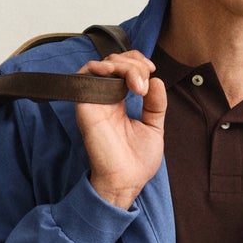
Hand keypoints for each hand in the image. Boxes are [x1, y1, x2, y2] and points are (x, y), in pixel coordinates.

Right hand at [73, 49, 166, 210]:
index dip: (137, 62)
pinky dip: (102, 67)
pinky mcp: (85, 105)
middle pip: (115, 62)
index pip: (124, 68)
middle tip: (145, 82)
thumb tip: (157, 80)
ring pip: (103, 64)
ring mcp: (95, 100)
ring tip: (138, 84)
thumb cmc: (136, 162)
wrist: (125, 181)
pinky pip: (86, 75)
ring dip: (123, 65)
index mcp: (119, 102)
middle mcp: (105, 98)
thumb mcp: (154, 128)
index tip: (151, 70)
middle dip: (134, 63)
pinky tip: (120, 77)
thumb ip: (156, 104)